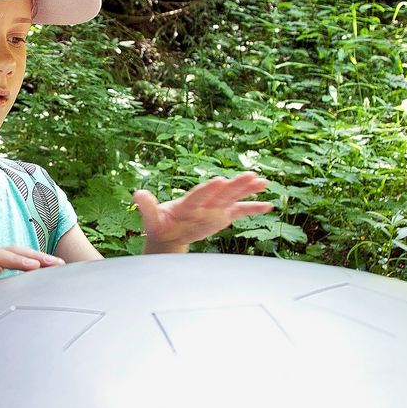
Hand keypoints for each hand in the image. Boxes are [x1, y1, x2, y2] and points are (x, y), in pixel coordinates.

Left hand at [134, 172, 273, 253]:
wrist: (169, 233)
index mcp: (187, 204)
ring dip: (247, 190)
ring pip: (233, 198)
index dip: (207, 190)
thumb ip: (147, 207)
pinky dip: (253, 208)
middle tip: (250, 174)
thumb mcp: (151, 219)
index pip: (198, 196)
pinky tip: (269, 205)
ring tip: (263, 181)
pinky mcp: (222, 216)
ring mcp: (214, 209)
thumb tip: (137, 193)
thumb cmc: (159, 224)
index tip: (219, 181)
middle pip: (221, 193)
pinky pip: (240, 212)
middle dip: (235, 185)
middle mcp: (204, 203)